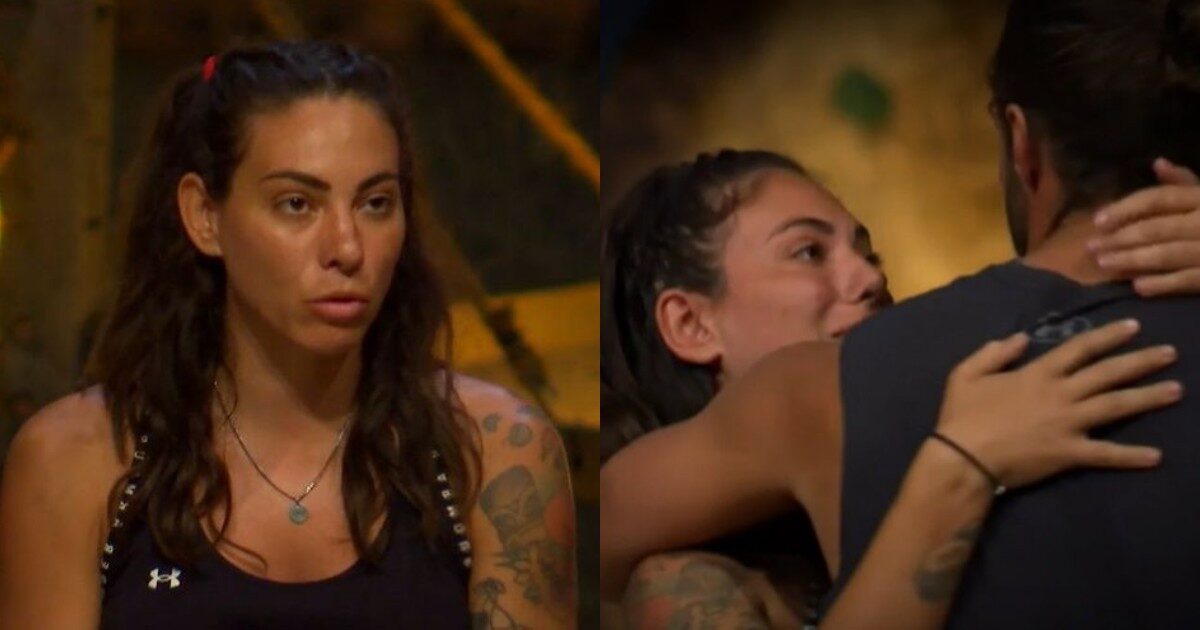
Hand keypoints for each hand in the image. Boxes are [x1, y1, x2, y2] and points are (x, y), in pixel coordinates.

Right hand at [935, 320, 1180, 490]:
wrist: (963, 456)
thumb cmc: (962, 415)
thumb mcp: (966, 373)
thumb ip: (993, 352)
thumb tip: (1018, 338)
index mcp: (1037, 373)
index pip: (1080, 348)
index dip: (1107, 336)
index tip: (1133, 326)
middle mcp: (1060, 394)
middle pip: (1108, 373)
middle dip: (1141, 361)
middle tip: (1169, 353)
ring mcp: (1068, 423)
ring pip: (1116, 406)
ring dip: (1148, 397)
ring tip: (1176, 390)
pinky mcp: (1069, 452)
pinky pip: (1105, 453)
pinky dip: (1131, 456)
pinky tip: (1156, 456)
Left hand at [1089, 158, 1199, 296]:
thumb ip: (1186, 182)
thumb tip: (1158, 163)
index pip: (1159, 199)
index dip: (1126, 208)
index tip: (1098, 220)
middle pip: (1156, 228)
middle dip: (1120, 238)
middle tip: (1091, 247)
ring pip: (1167, 254)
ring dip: (1132, 260)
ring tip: (1104, 264)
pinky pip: (1188, 280)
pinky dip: (1162, 284)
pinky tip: (1138, 287)